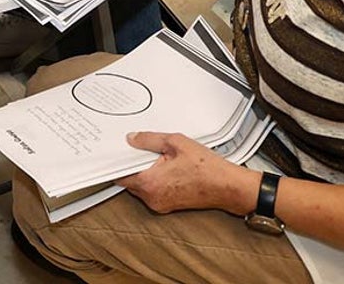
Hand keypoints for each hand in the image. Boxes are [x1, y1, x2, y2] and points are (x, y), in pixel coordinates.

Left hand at [117, 132, 255, 214]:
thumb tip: (132, 138)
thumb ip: (149, 139)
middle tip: (141, 148)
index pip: (120, 174)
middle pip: (129, 180)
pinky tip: (167, 167)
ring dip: (145, 171)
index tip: (115, 151)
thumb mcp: (175, 142)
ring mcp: (160, 204)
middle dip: (133, 164)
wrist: (228, 187)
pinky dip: (154, 178)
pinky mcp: (167, 206)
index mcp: (150, 183)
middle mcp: (152, 198)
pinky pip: (152, 190)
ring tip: (160, 157)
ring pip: (140, 186)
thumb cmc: (207, 168)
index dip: (117, 161)